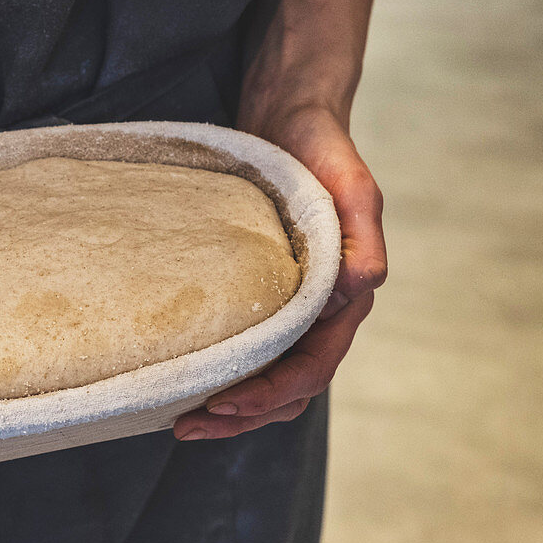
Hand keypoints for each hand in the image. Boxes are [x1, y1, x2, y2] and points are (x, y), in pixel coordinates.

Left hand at [173, 106, 386, 439]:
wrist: (291, 117)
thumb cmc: (322, 147)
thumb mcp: (350, 185)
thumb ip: (360, 238)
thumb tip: (352, 292)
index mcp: (346, 295)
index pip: (313, 367)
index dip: (271, 394)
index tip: (223, 404)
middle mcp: (322, 309)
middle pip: (290, 387)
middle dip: (242, 415)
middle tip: (187, 426)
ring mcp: (293, 305)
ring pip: (269, 376)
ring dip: (231, 405)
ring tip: (182, 417)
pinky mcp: (263, 292)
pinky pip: (250, 347)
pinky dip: (224, 371)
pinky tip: (189, 375)